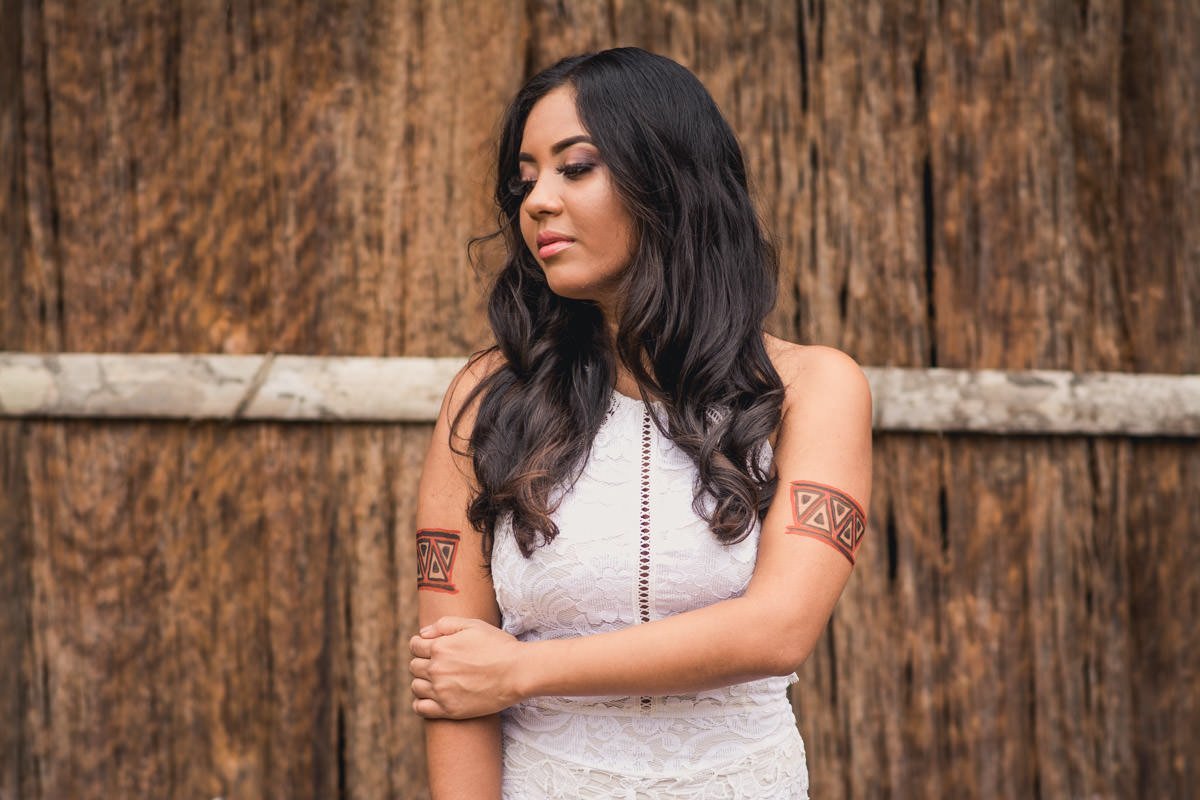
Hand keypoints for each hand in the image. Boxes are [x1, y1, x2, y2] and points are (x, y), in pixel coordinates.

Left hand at [409, 617, 525, 718]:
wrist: (517, 672)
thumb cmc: (498, 646)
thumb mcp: (473, 625)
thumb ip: (445, 624)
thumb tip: (423, 632)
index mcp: (440, 647)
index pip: (415, 646)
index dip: (421, 644)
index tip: (430, 648)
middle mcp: (436, 670)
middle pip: (414, 666)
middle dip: (422, 662)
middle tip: (438, 663)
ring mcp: (441, 691)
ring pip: (416, 687)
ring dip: (423, 681)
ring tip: (437, 680)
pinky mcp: (449, 710)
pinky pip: (420, 708)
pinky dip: (421, 703)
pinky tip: (432, 697)